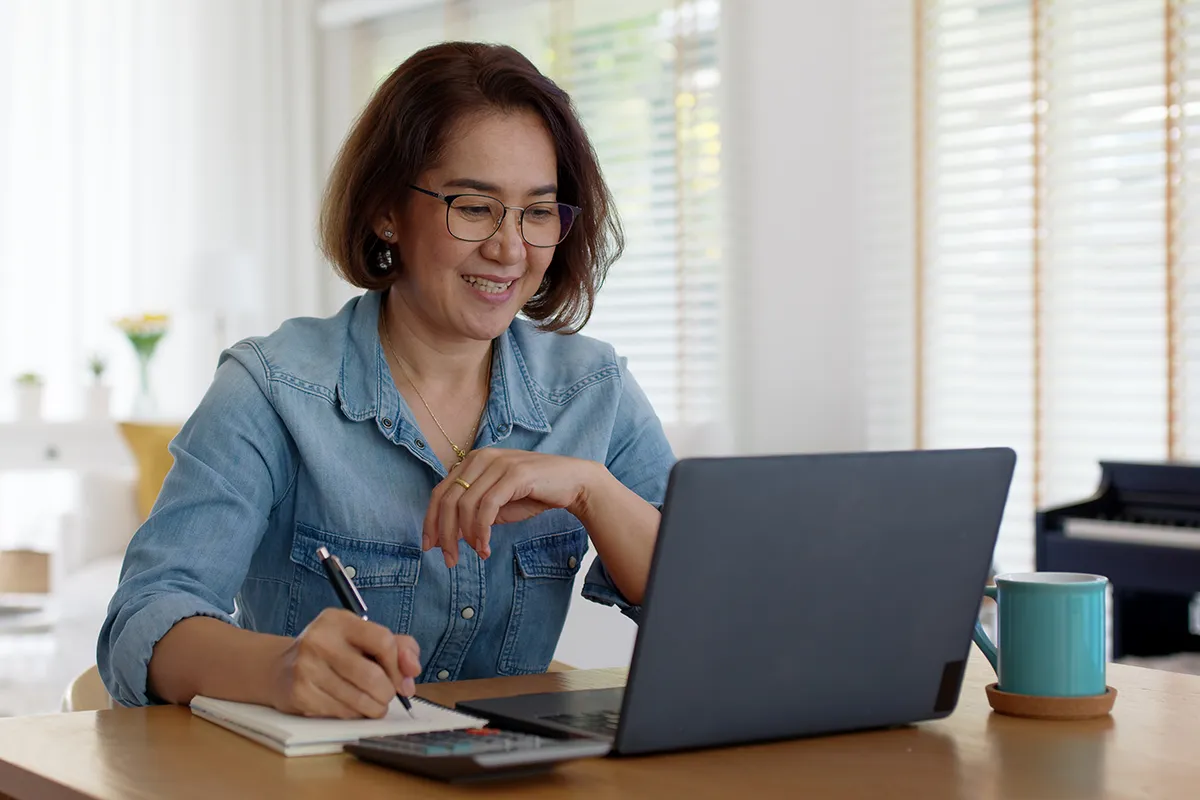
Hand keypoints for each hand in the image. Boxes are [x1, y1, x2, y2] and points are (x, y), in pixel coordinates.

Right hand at [269, 608, 420, 718]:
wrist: (280, 668)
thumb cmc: (333, 652)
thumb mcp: (362, 637)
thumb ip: (398, 646)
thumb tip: (413, 670)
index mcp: (338, 620)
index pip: (383, 641)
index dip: (399, 665)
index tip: (401, 678)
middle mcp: (319, 640)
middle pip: (373, 676)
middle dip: (388, 692)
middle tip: (386, 695)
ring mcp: (306, 668)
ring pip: (359, 699)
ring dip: (374, 707)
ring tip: (373, 704)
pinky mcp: (300, 694)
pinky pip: (342, 712)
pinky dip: (354, 714)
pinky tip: (349, 706)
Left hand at [424, 449, 600, 566]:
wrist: (572, 482)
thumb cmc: (534, 493)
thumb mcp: (496, 504)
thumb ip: (472, 513)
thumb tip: (447, 536)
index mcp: (472, 461)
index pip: (440, 492)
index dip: (430, 521)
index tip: (430, 546)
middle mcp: (481, 457)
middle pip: (448, 500)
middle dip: (444, 534)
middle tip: (449, 559)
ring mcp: (498, 464)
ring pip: (465, 505)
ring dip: (466, 536)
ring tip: (476, 553)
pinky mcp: (514, 474)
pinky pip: (487, 507)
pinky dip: (481, 531)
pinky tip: (485, 547)